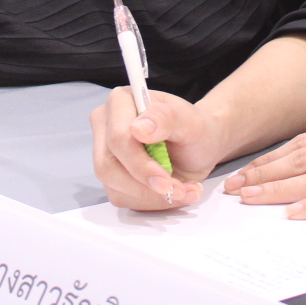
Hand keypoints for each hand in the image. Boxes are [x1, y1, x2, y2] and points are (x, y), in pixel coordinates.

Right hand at [91, 88, 228, 210]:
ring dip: (152, 197)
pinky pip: (123, 198)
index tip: (165, 179)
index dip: (139, 163)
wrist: (199, 147)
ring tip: (184, 191)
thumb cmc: (194, 129)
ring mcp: (105, 153)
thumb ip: (166, 118)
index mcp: (120, 102)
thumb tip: (138, 128)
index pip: (118, 138)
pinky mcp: (112, 177)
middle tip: (179, 190)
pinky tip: (173, 193)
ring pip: (114, 186)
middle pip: (109, 166)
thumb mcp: (190, 121)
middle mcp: (106, 126)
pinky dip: (152, 202)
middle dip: (145, 185)